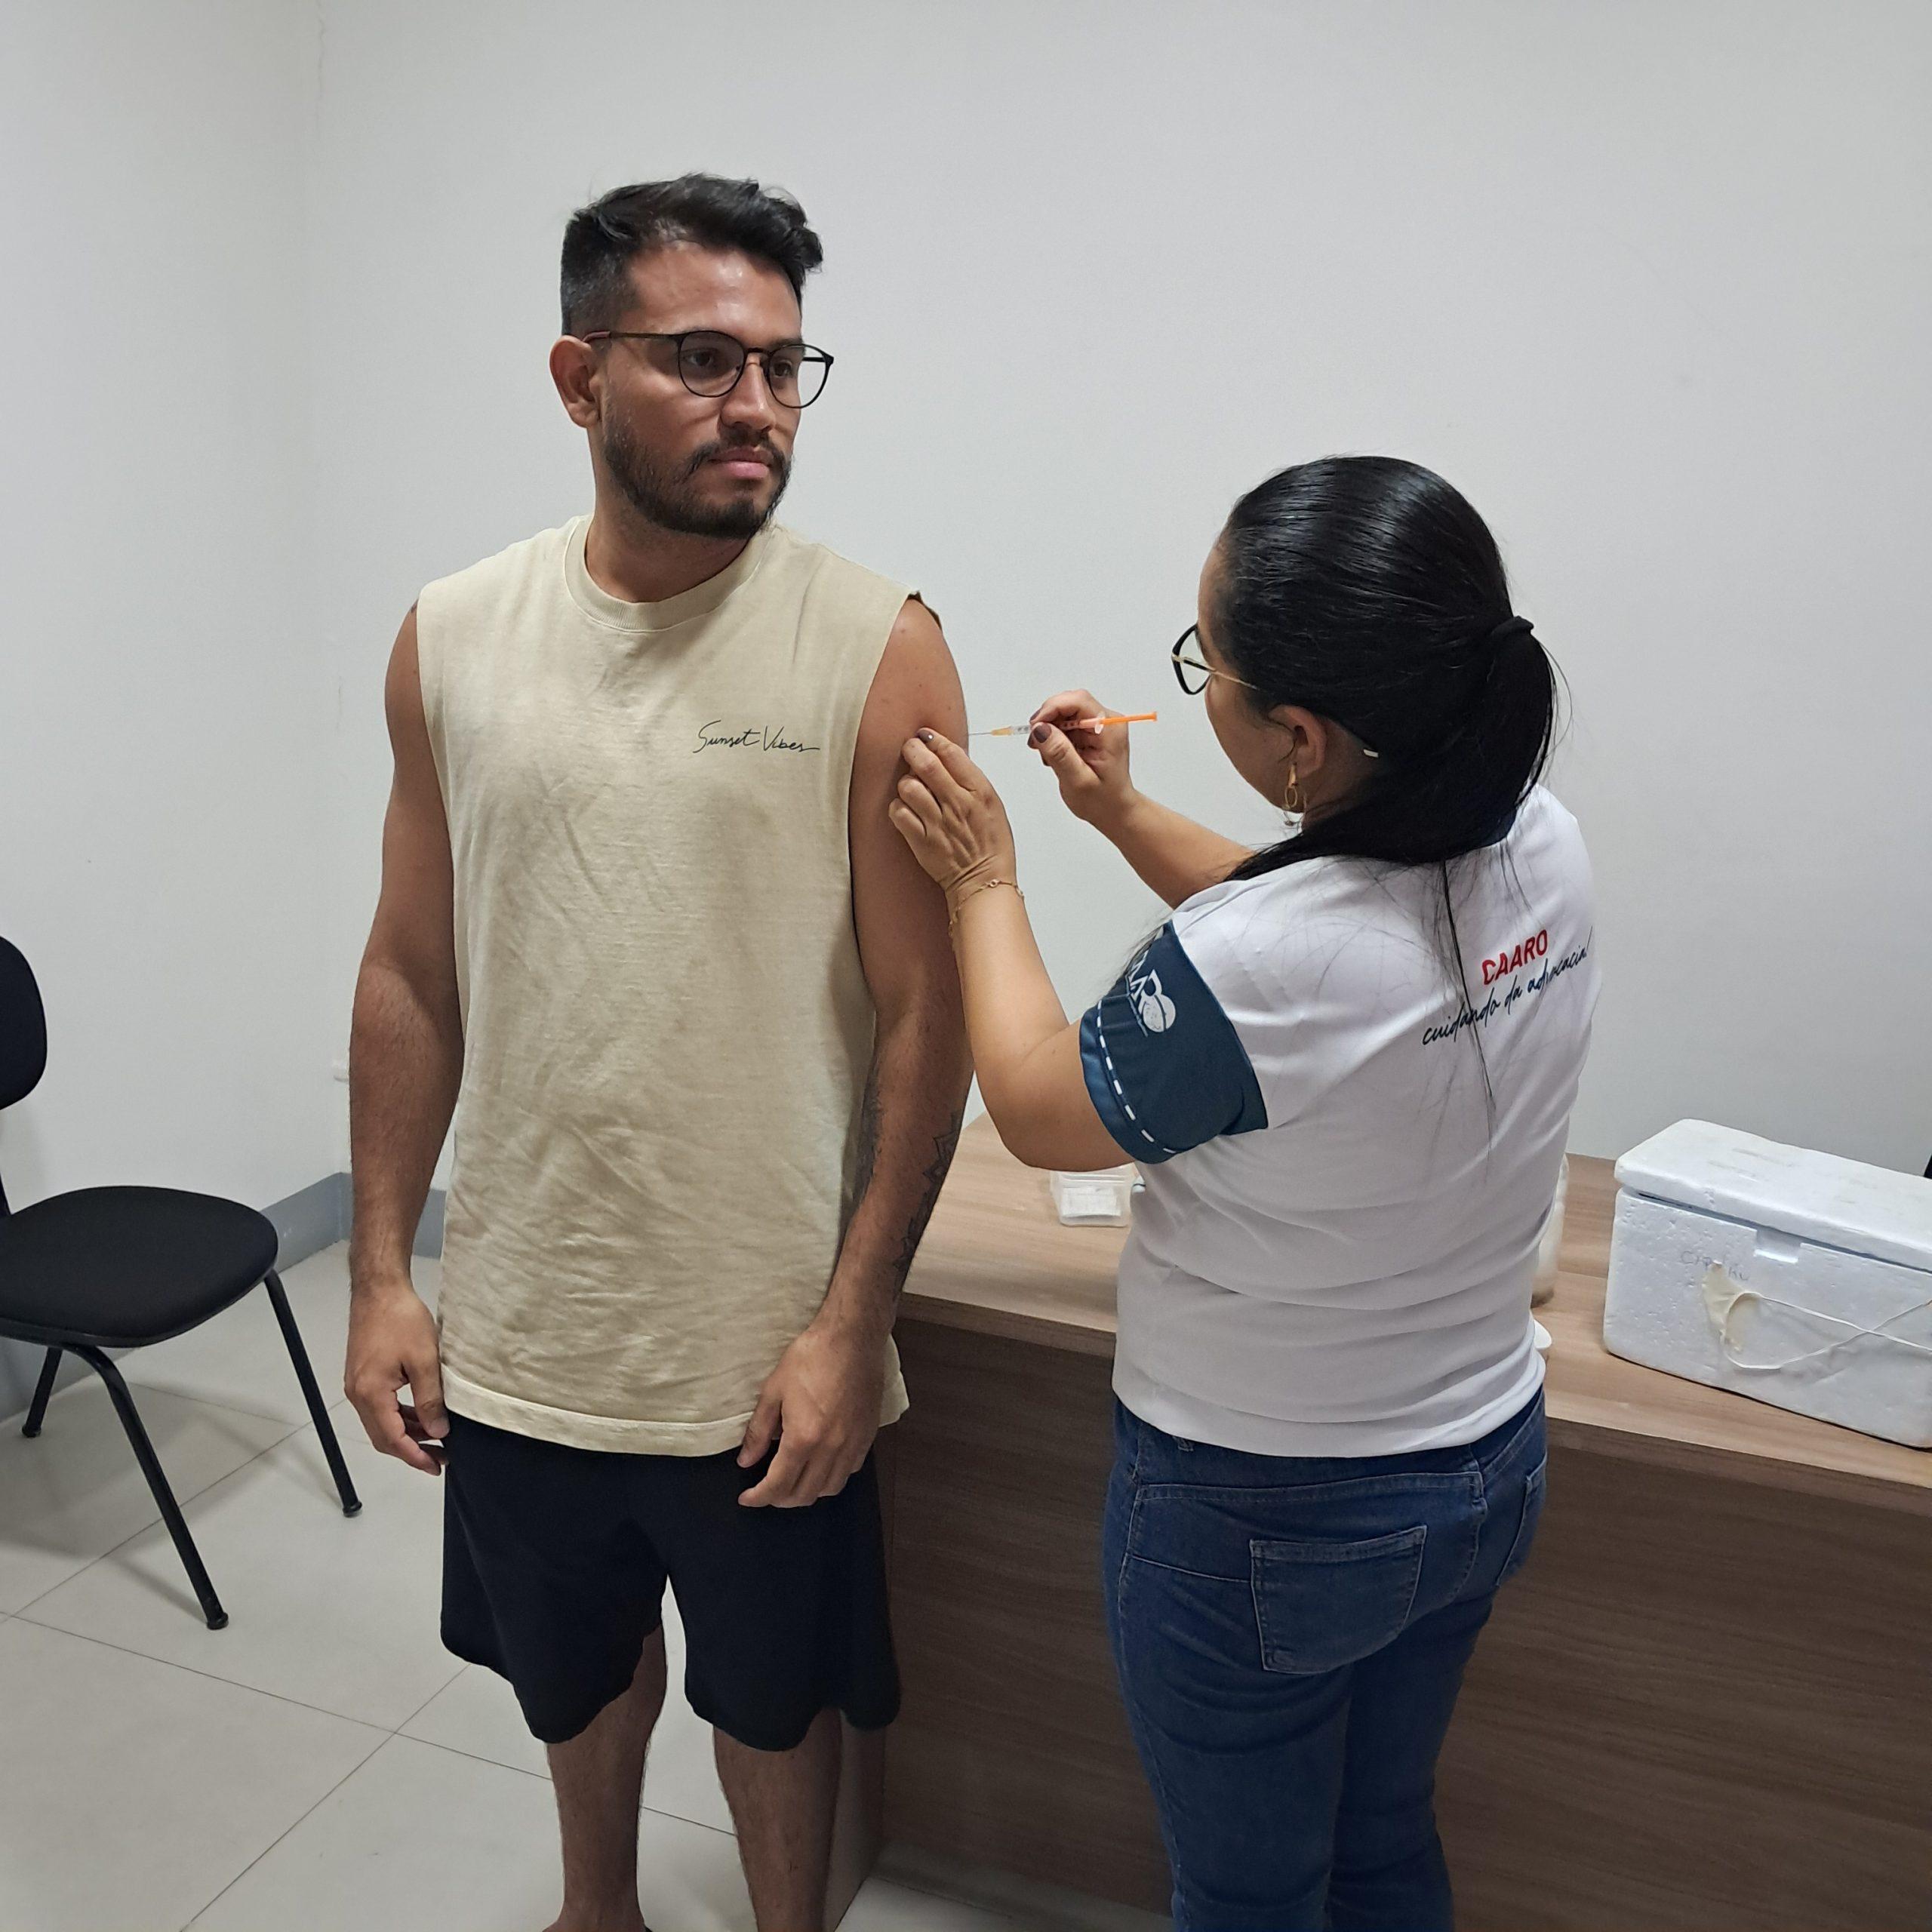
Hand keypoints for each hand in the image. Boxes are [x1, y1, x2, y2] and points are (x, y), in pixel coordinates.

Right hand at [344, 1278, 447, 1476]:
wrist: (379, 1290)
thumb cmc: (401, 1319)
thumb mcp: (425, 1360)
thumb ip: (430, 1399)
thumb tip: (438, 1431)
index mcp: (370, 1393)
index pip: (392, 1439)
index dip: (415, 1456)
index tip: (436, 1467)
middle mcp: (358, 1394)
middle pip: (383, 1436)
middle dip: (411, 1449)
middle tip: (441, 1457)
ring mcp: (357, 1385)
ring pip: (382, 1422)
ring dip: (407, 1432)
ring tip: (436, 1438)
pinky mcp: (363, 1375)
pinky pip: (380, 1406)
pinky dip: (400, 1415)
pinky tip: (420, 1414)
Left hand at [738, 1318, 886, 1508]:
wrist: (852, 1337)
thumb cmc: (810, 1358)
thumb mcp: (774, 1390)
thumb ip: (759, 1430)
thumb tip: (745, 1460)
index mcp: (803, 1438)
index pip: (778, 1485)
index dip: (759, 1497)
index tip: (747, 1498)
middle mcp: (831, 1448)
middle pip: (805, 1494)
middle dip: (780, 1499)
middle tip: (766, 1489)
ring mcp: (853, 1444)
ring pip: (830, 1488)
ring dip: (808, 1492)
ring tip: (793, 1480)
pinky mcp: (868, 1435)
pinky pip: (850, 1470)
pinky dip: (832, 1476)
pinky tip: (821, 1463)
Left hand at [889, 730, 1018, 906]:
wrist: (984, 880)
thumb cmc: (990, 842)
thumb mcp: (992, 803)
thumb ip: (970, 779)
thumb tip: (946, 755)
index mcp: (979, 792)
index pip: (951, 753)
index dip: (934, 739)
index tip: (925, 736)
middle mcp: (957, 805)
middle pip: (925, 764)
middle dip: (912, 749)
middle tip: (910, 749)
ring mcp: (938, 823)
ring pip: (908, 787)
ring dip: (906, 782)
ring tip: (911, 787)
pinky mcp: (921, 841)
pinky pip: (898, 813)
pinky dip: (898, 807)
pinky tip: (906, 809)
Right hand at [1027, 690, 1137, 829]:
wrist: (1114, 810)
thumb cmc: (1103, 800)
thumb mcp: (1078, 781)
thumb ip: (1060, 753)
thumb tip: (1041, 729)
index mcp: (1110, 730)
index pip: (1078, 701)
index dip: (1052, 708)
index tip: (1036, 727)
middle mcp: (1106, 722)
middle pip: (1069, 703)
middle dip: (1048, 720)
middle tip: (1036, 743)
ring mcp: (1098, 725)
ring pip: (1064, 711)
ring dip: (1049, 730)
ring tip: (1047, 755)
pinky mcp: (1090, 731)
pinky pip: (1066, 722)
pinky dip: (1054, 735)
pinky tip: (1054, 754)